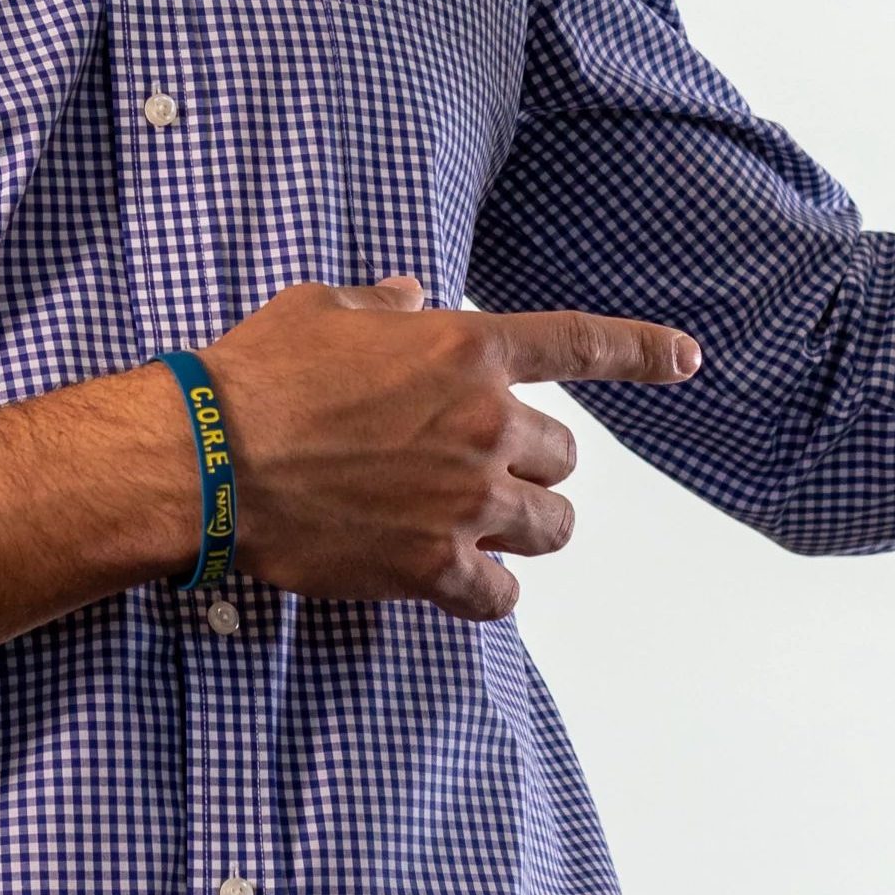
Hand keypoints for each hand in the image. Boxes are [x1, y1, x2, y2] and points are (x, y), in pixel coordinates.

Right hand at [206, 282, 702, 620]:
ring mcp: (465, 500)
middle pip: (562, 455)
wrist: (207, 460)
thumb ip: (385, 307)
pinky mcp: (434, 567)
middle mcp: (483, 422)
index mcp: (466, 348)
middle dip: (528, 460)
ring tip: (479, 525)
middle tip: (473, 465)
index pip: (583, 343)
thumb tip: (412, 298)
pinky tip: (461, 582)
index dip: (644, 352)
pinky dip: (489, 592)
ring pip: (549, 525)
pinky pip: (501, 596)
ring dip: (526, 525)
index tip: (687, 359)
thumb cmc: (256, 376)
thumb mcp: (322, 310)